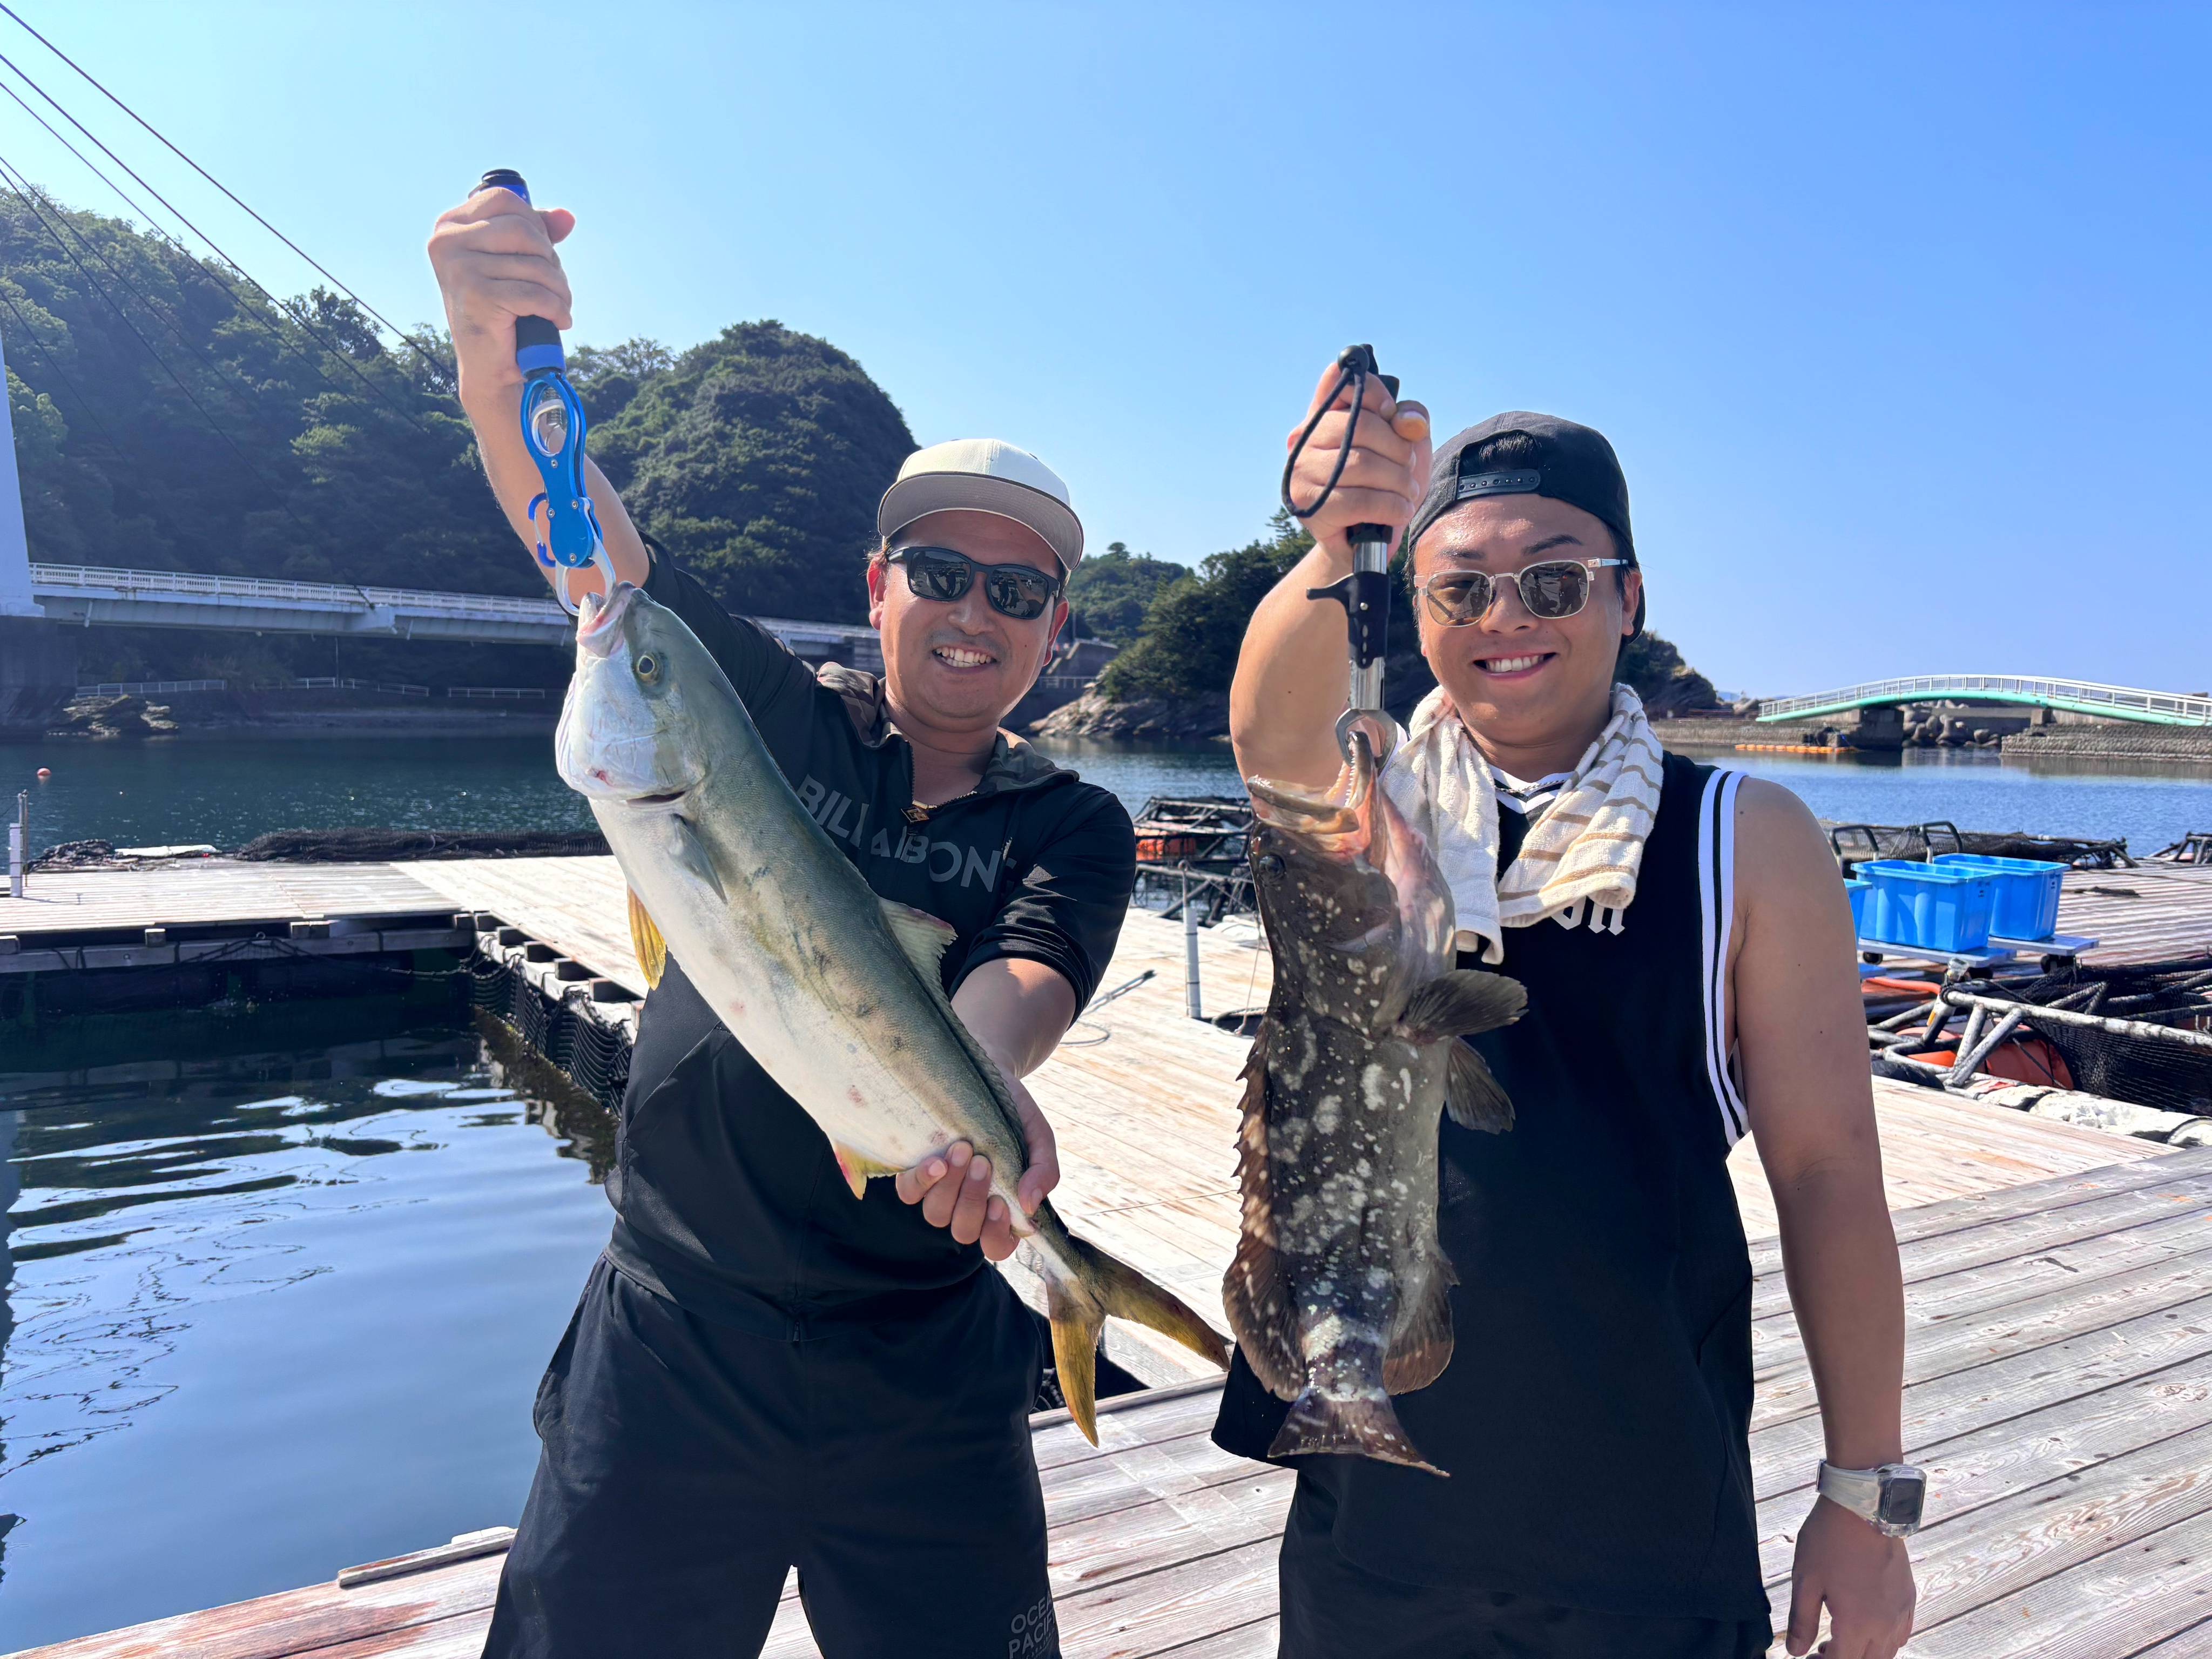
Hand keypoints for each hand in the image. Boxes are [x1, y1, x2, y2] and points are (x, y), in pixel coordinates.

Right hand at [425, 183, 576, 411]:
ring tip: (557, 307)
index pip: (505, 200)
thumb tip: (567, 217)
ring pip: (536, 264)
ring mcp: (458, 268)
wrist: (491, 367)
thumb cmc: (503, 310)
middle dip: (551, 260)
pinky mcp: (476, 296)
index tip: (540, 254)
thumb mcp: (515, 262)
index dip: (535, 224)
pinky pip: (536, 293)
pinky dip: (557, 310)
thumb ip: (536, 233)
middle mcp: (446, 242)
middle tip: (554, 287)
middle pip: (524, 230)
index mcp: (449, 226)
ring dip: (559, 290)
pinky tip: (558, 321)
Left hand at [894, 1065, 1060, 1262]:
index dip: (997, 1234)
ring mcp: (939, 1192)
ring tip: (963, 1150)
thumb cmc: (1015, 1114)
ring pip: (936, 1214)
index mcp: (1001, 1208)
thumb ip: (1044, 1171)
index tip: (1001, 1204)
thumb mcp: (1039, 1138)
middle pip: (963, 1231)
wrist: (987, 1074)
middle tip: (983, 1161)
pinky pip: (909, 1193)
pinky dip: (921, 1181)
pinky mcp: (916, 1173)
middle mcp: (966, 1206)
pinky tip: (935, 1161)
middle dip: (972, 1199)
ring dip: (950, 1188)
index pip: (997, 1245)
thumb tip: (1029, 1204)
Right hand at [1284, 358, 1431, 564]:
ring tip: (1408, 493)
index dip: (1374, 393)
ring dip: (1400, 482)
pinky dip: (1392, 507)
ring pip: (1363, 465)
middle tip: (1408, 468)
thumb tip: (1407, 422)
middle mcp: (1304, 440)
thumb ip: (1410, 417)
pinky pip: (1361, 501)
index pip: (1339, 380)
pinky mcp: (1310, 507)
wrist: (1363, 540)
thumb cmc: (1383, 484)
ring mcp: (1302, 473)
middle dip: (1398, 449)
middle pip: (1360, 425)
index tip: (1393, 415)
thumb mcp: (1405, 443)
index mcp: (1322, 415)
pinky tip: (1399, 511)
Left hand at [1787, 1496, 1915, 1657]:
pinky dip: (1885, 1641)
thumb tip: (1796, 1652)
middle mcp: (1885, 1625)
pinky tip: (1866, 1626)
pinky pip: (1902, 1634)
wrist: (1863, 1507)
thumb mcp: (1806, 1580)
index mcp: (1857, 1625)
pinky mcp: (1909, 1597)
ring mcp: (1901, 1612)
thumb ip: (1802, 1621)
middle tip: (1820, 1649)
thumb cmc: (1830, 1540)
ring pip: (1888, 1652)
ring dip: (1865, 1654)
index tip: (1808, 1657)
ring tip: (1839, 1638)